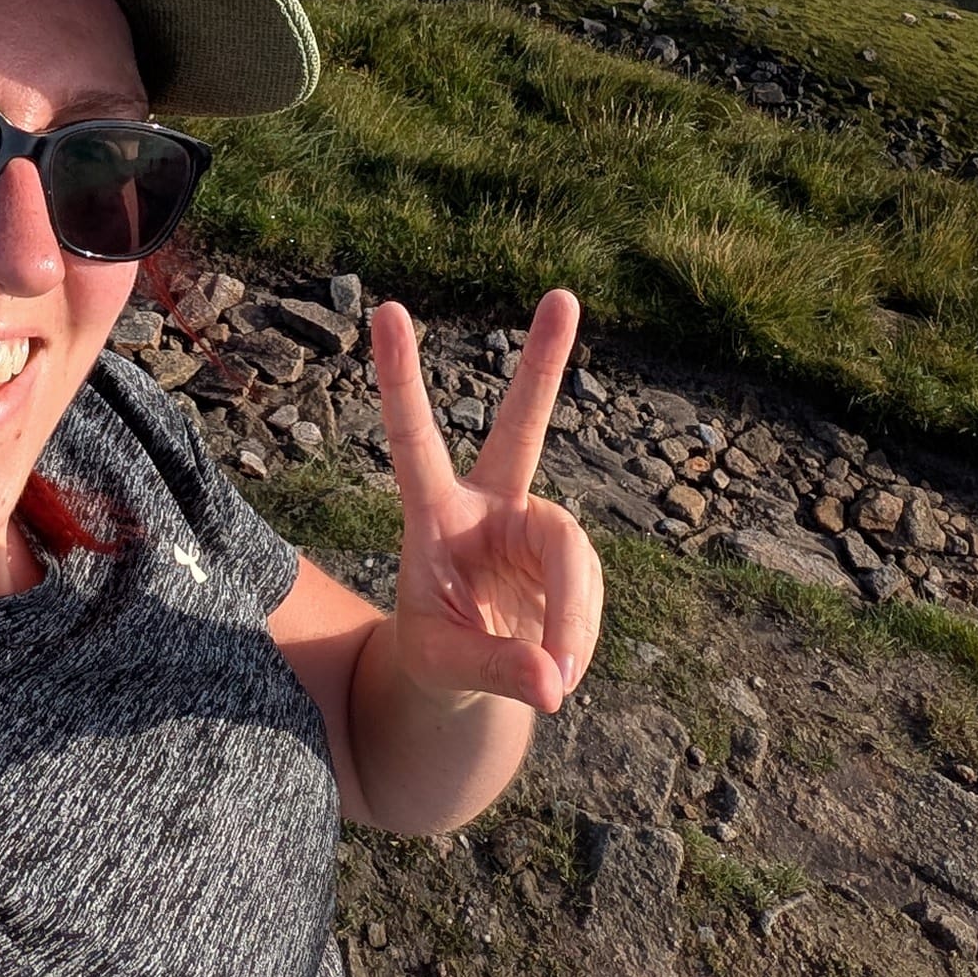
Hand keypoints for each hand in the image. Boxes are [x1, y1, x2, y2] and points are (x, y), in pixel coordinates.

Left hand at [371, 287, 602, 719]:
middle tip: (563, 295)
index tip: (388, 310)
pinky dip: (578, 638)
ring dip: (571, 621)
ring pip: (572, 555)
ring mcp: (533, 525)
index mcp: (433, 515)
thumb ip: (492, 669)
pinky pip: (589, 595)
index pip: (414, 441)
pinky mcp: (568, 556)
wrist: (468, 673)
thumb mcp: (443, 666)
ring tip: (555, 681)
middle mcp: (488, 503)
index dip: (401, 381)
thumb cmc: (436, 656)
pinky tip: (559, 668)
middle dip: (543, 363)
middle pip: (522, 428)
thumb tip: (553, 679)